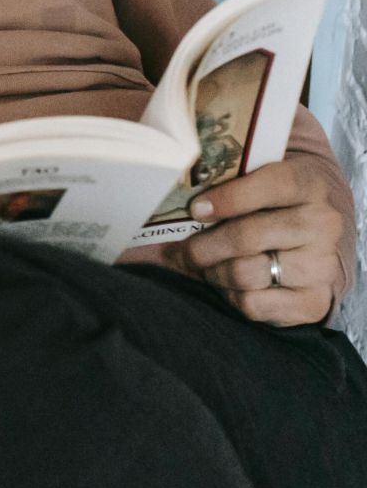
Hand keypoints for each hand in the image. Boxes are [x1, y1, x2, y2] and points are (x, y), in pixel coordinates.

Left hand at [161, 156, 354, 325]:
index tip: (195, 209)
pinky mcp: (313, 301)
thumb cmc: (262, 211)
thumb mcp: (248, 189)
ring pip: (244, 273)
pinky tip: (229, 285)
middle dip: (202, 247)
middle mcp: (322, 223)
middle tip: (181, 251)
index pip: (272, 185)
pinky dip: (229, 296)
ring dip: (213, 272)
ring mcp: (321, 264)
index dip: (229, 198)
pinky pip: (252, 303)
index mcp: (306, 184)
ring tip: (205, 267)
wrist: (304, 246)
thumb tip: (165, 202)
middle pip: (246, 237)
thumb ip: (217, 190)